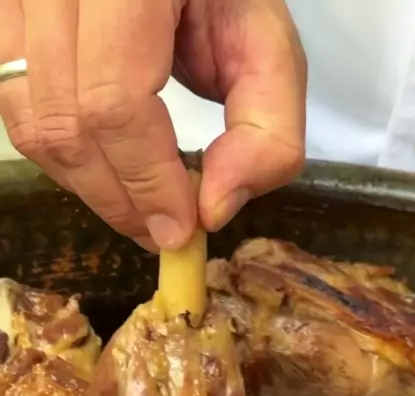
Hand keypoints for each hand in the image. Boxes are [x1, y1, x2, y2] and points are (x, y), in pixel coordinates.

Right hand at [0, 0, 306, 250]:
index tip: (180, 228)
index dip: (147, 180)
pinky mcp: (6, 22)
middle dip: (118, 198)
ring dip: (88, 186)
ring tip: (138, 207)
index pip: (115, 102)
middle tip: (162, 231)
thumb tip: (213, 212)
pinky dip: (62, 159)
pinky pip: (15, 110)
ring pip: (33, 125)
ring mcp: (20, 0)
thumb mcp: (266, 48)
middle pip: (68, 123)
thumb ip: (266, 129)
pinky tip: (105, 168)